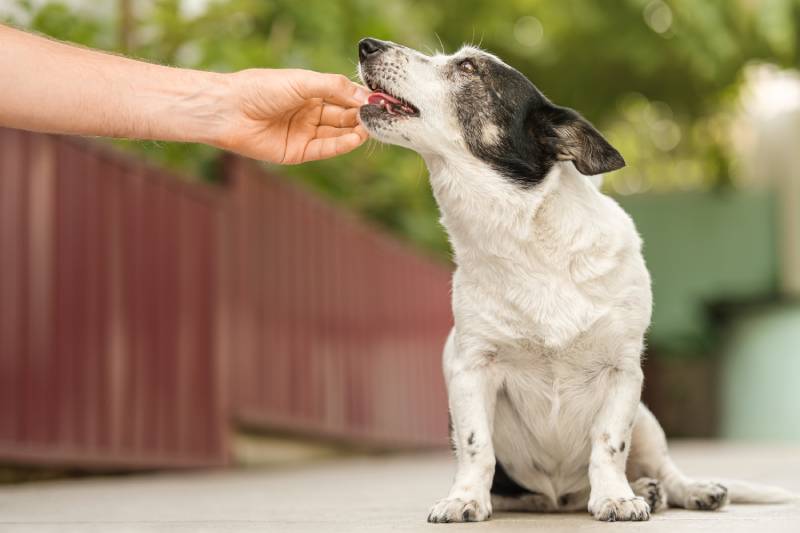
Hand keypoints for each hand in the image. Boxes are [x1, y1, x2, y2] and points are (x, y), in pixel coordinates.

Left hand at [215, 69, 369, 163]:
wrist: (230, 110)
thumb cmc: (261, 89)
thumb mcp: (302, 81)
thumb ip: (334, 87)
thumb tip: (363, 96)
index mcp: (309, 92)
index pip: (342, 96)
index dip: (359, 98)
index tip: (378, 99)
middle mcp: (308, 113)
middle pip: (342, 116)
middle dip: (360, 115)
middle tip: (378, 115)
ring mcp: (303, 133)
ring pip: (336, 133)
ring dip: (354, 131)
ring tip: (370, 127)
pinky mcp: (297, 152)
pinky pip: (324, 149)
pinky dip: (341, 145)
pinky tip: (355, 138)